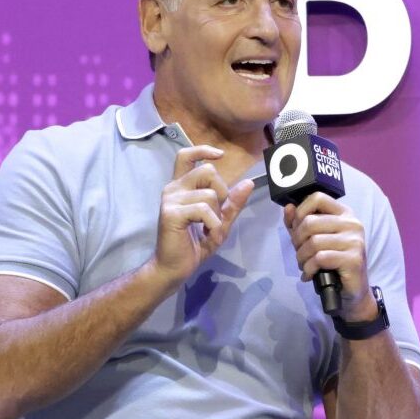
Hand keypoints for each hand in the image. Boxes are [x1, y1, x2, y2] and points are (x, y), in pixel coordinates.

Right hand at [151, 146, 254, 285]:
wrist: (174, 268)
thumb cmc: (193, 244)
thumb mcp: (219, 221)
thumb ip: (232, 203)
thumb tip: (249, 182)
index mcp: (181, 186)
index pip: (186, 155)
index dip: (203, 150)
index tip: (220, 155)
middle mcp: (173, 188)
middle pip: (208, 171)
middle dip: (222, 192)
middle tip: (216, 214)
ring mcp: (170, 199)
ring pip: (210, 193)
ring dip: (218, 216)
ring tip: (210, 231)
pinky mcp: (171, 213)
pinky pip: (204, 209)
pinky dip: (213, 225)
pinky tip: (206, 235)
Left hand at [284, 193, 374, 321]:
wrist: (351, 291)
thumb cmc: (331, 263)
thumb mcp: (313, 239)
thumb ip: (299, 223)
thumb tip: (288, 207)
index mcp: (344, 213)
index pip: (317, 197)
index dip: (300, 212)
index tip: (297, 229)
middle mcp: (352, 223)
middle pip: (310, 222)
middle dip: (297, 241)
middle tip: (300, 254)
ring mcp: (355, 241)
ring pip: (313, 242)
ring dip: (301, 258)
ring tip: (304, 265)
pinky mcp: (353, 259)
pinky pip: (320, 258)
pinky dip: (309, 268)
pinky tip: (309, 274)